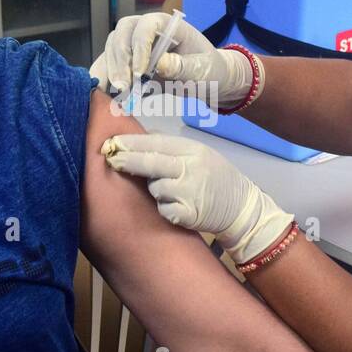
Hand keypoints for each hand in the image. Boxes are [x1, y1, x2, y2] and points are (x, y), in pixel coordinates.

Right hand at [89, 13, 253, 109]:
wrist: (204, 80)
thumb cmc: (207, 70)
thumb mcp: (202, 70)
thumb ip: (183, 66)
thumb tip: (159, 64)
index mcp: (166, 24)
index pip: (145, 26)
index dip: (139, 46)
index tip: (140, 72)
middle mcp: (145, 30)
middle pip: (121, 35)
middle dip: (119, 61)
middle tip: (123, 86)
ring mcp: (133, 46)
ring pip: (111, 50)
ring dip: (109, 71)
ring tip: (114, 94)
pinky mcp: (127, 63)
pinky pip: (109, 67)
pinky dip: (104, 80)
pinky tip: (103, 95)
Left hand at [101, 133, 292, 263]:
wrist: (241, 207)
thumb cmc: (215, 177)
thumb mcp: (199, 154)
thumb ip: (172, 146)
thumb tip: (143, 137)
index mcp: (193, 150)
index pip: (156, 143)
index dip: (132, 143)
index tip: (112, 143)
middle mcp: (191, 169)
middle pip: (151, 163)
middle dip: (127, 161)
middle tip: (110, 159)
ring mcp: (190, 192)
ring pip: (155, 188)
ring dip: (155, 190)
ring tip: (170, 191)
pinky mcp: (188, 214)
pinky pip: (163, 209)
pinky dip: (165, 209)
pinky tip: (177, 207)